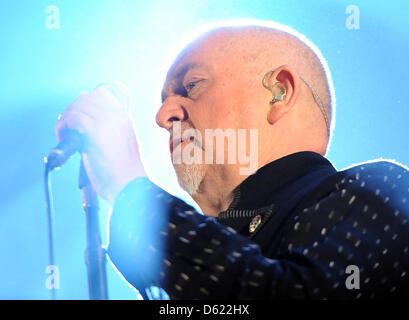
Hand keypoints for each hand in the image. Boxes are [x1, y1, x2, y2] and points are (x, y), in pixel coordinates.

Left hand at [56, 85, 146, 203]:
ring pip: (77, 105)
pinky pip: (72, 118)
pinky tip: (65, 141)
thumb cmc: (126, 174)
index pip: (101, 94)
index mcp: (125, 119)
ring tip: (65, 136)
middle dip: (72, 110)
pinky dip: (63, 127)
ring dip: (66, 119)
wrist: (131, 185)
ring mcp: (106, 121)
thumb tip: (84, 128)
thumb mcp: (122, 145)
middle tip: (67, 128)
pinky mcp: (94, 132)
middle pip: (86, 97)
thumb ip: (108, 133)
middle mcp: (117, 115)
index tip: (78, 119)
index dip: (84, 103)